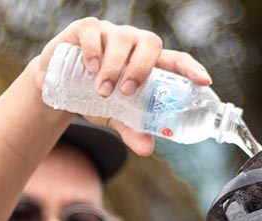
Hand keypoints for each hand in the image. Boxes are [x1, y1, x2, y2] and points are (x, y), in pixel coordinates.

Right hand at [37, 18, 211, 155]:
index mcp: (148, 62)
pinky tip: (91, 68)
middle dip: (142, 68)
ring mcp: (111, 33)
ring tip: (103, 92)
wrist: (57, 84)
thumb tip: (147, 149)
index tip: (204, 81)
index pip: (176, 60)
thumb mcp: (116, 117)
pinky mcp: (85, 29)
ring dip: (115, 67)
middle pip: (150, 43)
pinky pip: (94, 30)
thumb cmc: (96, 96)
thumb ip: (132, 130)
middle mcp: (133, 43)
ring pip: (121, 38)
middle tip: (128, 92)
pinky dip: (94, 49)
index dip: (191, 68)